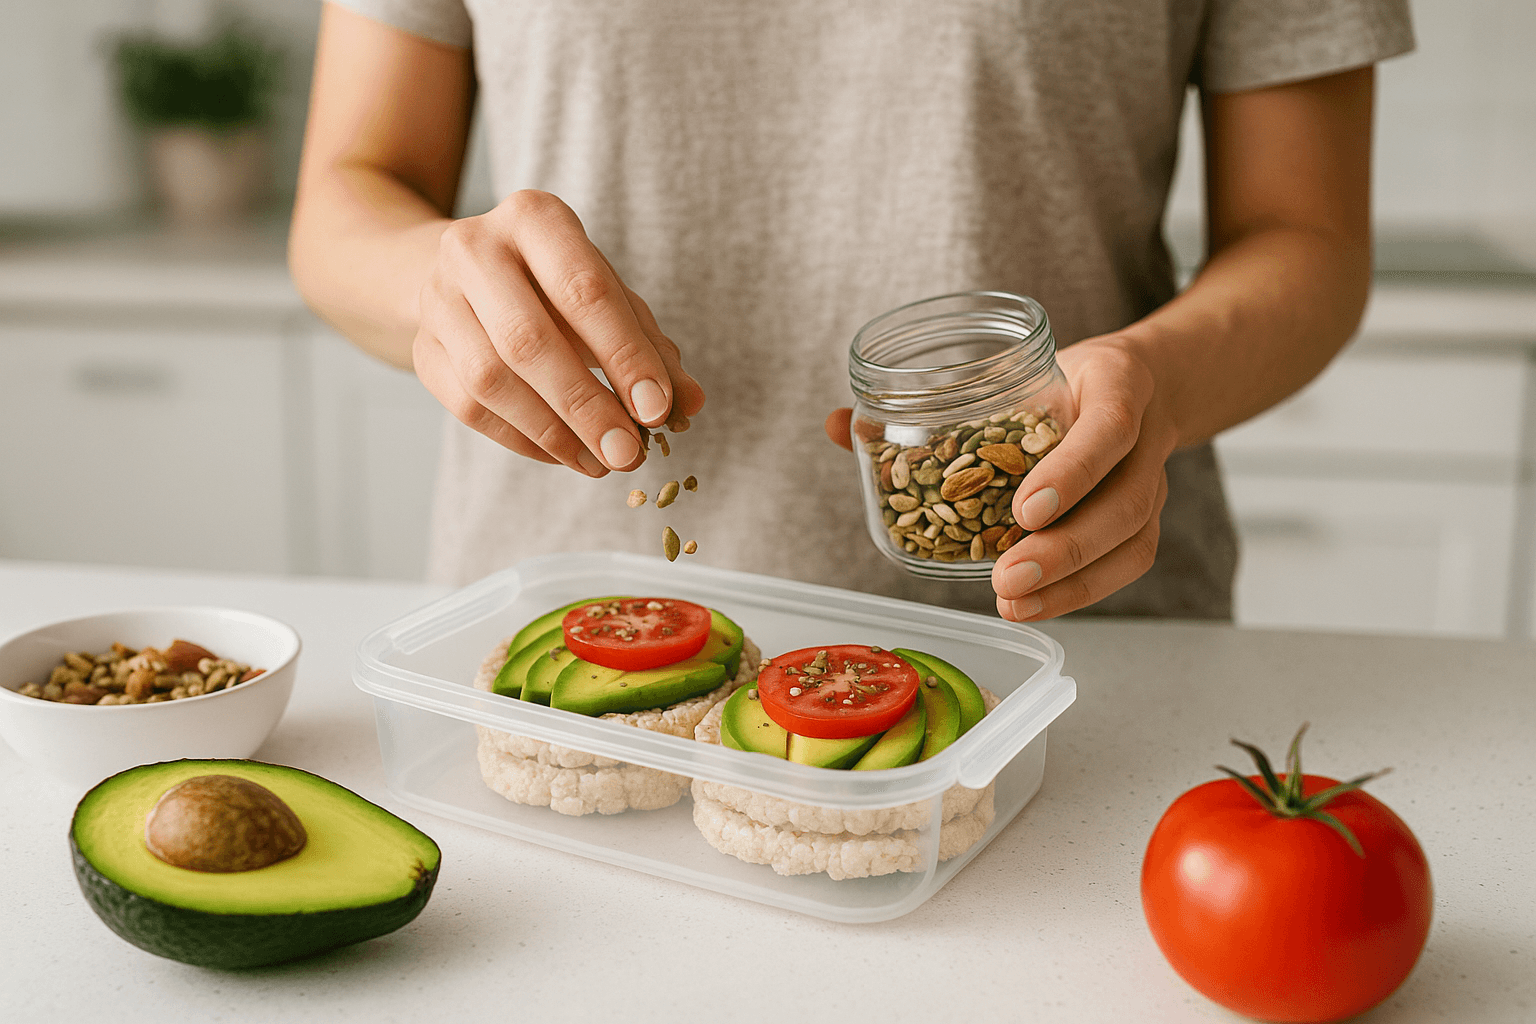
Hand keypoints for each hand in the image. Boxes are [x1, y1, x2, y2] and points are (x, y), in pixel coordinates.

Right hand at [411, 190, 704, 475]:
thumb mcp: (608, 295)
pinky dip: (523, 440)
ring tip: (601, 462)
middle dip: (585, 406)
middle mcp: (475, 249)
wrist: (462, 272)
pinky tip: (564, 454)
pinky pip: (468, 408)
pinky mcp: (423, 348)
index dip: (624, 356)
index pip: (584, 291)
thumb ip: (651, 347)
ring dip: (553, 432)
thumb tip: (688, 405)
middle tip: (628, 453)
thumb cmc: (553, 284)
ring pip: (491, 380)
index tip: (657, 411)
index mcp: (535, 218)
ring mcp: (438, 299)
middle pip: (528, 340)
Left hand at [824, 334, 1174, 619]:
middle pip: (1123, 500)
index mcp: (1115, 382)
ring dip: (1072, 580)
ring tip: (1013, 601)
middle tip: (1006, 576)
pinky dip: (1081, 590)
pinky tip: (1035, 604)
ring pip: (1131, 540)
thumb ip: (929, 401)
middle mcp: (1144, 435)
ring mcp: (1152, 480)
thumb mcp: (1012, 370)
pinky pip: (1127, 563)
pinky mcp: (1146, 518)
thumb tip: (838, 425)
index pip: (1107, 427)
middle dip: (1066, 546)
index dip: (1070, 472)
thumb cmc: (1058, 379)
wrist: (1140, 384)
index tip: (1024, 510)